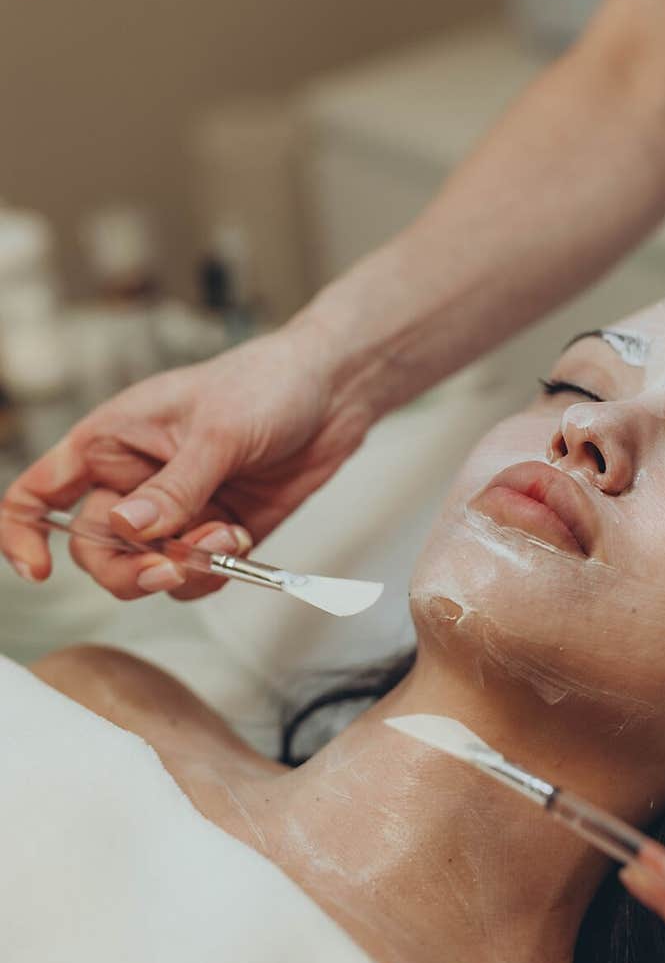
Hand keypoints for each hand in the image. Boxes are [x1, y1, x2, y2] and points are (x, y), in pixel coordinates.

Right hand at [0, 316, 372, 599]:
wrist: (334, 393)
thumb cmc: (266, 384)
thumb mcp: (217, 431)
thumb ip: (175, 487)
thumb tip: (130, 529)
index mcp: (109, 442)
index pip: (38, 493)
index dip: (22, 533)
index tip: (39, 569)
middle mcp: (134, 481)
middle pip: (96, 551)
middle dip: (130, 568)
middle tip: (172, 566)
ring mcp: (175, 512)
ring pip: (147, 571)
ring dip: (184, 568)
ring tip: (226, 534)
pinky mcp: (215, 533)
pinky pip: (195, 578)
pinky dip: (215, 572)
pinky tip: (241, 539)